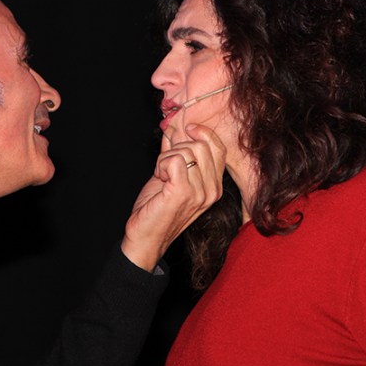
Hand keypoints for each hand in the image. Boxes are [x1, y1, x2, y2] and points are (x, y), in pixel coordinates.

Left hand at [120, 123, 225, 271]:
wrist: (145, 237)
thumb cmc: (157, 208)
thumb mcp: (171, 176)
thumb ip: (177, 153)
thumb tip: (175, 129)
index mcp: (215, 186)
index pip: (219, 148)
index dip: (203, 133)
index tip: (187, 129)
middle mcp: (213, 190)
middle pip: (201, 145)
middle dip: (177, 148)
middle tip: (165, 167)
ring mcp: (200, 192)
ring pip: (186, 150)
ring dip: (166, 159)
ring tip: (162, 176)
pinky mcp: (184, 192)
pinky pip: (175, 159)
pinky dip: (162, 164)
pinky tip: (160, 178)